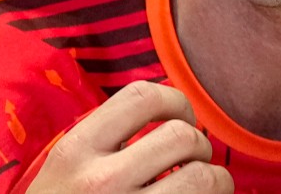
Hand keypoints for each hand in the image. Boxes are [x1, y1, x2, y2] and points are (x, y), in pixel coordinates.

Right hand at [26, 81, 233, 192]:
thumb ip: (105, 140)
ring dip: (216, 180)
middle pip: (181, 136)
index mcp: (75, 152)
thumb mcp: (65, 171)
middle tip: (192, 162)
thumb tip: (170, 110)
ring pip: (204, 178)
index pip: (142, 96)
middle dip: (199, 146)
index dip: (175, 101)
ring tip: (203, 188)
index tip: (180, 118)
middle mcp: (100, 183)